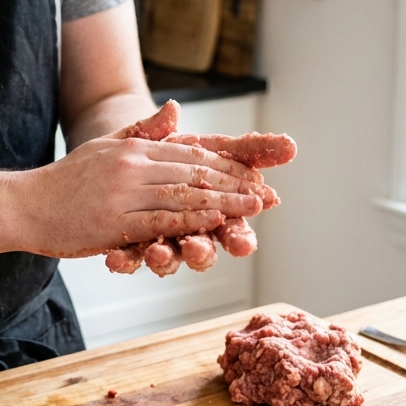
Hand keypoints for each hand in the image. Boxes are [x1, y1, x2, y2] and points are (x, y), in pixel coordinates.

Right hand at [9, 112, 264, 258]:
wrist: (23, 205)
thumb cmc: (64, 181)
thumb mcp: (106, 146)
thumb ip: (143, 131)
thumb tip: (177, 109)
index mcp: (133, 149)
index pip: (190, 153)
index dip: (225, 164)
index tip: (253, 172)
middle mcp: (132, 167)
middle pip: (194, 173)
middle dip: (233, 183)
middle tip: (264, 193)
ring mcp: (123, 194)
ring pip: (184, 196)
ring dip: (223, 203)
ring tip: (252, 208)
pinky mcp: (114, 222)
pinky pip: (161, 221)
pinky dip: (192, 222)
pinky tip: (215, 224)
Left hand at [104, 102, 295, 276]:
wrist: (127, 156)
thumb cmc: (177, 155)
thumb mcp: (211, 145)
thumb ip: (249, 149)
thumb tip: (291, 145)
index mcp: (214, 213)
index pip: (233, 231)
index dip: (239, 238)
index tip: (243, 244)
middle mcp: (189, 233)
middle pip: (201, 250)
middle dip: (201, 252)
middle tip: (197, 250)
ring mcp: (159, 241)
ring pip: (166, 259)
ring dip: (163, 260)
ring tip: (156, 255)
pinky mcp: (128, 245)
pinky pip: (127, 257)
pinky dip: (122, 260)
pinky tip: (113, 260)